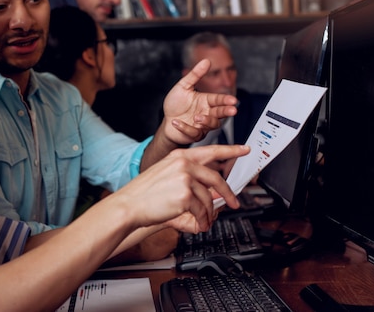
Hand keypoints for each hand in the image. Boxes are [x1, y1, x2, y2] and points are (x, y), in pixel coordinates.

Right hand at [113, 144, 249, 233]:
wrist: (129, 206)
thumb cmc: (144, 194)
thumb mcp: (166, 176)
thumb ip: (189, 177)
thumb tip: (211, 188)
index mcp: (179, 156)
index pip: (211, 151)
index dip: (231, 150)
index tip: (244, 150)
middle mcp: (183, 164)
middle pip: (216, 178)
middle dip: (228, 193)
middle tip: (233, 202)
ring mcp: (185, 178)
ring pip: (209, 198)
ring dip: (209, 213)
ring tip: (203, 220)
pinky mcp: (185, 195)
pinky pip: (202, 210)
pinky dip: (202, 220)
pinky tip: (198, 223)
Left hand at [161, 59, 237, 145]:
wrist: (166, 121)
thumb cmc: (176, 104)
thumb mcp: (183, 87)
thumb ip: (195, 75)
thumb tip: (206, 61)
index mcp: (206, 101)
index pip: (219, 100)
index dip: (226, 100)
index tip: (233, 100)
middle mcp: (207, 113)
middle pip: (220, 113)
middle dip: (227, 111)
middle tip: (232, 110)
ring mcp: (202, 125)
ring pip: (212, 125)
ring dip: (206, 120)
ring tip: (197, 117)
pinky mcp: (194, 135)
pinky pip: (193, 133)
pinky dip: (185, 128)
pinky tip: (176, 122)